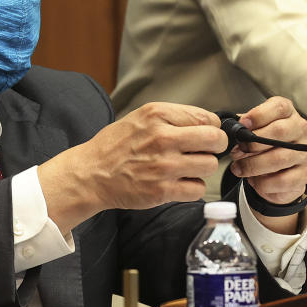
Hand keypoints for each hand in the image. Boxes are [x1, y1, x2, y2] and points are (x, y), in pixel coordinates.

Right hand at [38, 102, 227, 232]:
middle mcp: (162, 138)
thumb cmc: (116, 146)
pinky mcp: (162, 190)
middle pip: (215, 140)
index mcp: (157, 115)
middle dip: (215, 146)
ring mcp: (163, 166)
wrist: (91, 173)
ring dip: (202, 168)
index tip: (205, 134)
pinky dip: (191, 188)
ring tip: (185, 167)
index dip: (211, 128)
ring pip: (209, 166)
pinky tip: (178, 182)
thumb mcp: (141, 118)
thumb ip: (173, 118)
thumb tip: (208, 124)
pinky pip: (197, 189)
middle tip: (204, 150)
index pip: (207, 118)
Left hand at [230, 97, 306, 205]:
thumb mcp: (254, 129)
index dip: (259, 115)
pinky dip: (263, 183)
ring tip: (239, 168)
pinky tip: (254, 180)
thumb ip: (245, 128)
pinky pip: (283, 180)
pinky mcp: (304, 173)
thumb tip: (236, 130)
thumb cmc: (263, 143)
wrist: (277, 168)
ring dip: (253, 165)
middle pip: (279, 131)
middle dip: (253, 142)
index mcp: (288, 113)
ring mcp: (305, 152)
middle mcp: (300, 129)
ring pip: (279, 158)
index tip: (243, 124)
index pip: (279, 107)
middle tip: (237, 151)